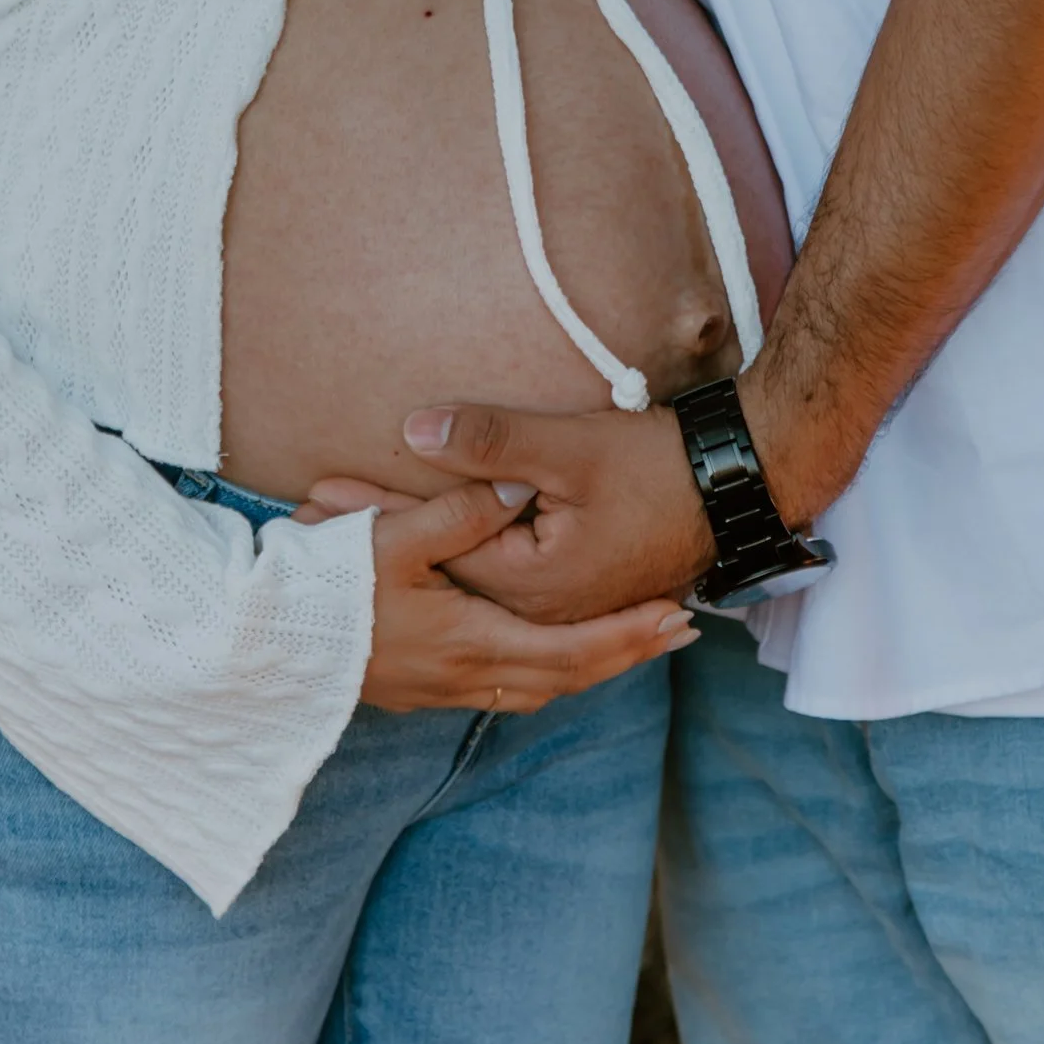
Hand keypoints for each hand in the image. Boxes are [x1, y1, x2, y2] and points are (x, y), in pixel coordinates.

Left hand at [347, 403, 718, 625]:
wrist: (734, 486)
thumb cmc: (656, 467)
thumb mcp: (567, 447)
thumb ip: (490, 443)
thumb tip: (412, 429)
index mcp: (530, 586)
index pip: (432, 549)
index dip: (373, 517)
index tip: (316, 496)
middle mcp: (540, 613)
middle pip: (442, 580)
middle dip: (376, 548)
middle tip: (309, 521)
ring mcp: (561, 612)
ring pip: (468, 592)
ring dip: (410, 562)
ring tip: (350, 551)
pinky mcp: (578, 598)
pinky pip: (502, 601)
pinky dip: (457, 578)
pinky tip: (438, 570)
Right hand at [355, 476, 699, 712]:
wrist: (261, 647)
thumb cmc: (324, 590)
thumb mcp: (392, 539)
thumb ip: (460, 513)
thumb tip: (514, 491)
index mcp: (470, 644)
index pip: (573, 652)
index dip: (628, 637)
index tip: (678, 618)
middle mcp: (464, 677)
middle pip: (566, 678)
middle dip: (624, 655)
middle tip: (676, 632)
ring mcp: (440, 690)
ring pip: (536, 689)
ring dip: (586, 667)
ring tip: (626, 641)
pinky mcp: (420, 688)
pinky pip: (506, 689)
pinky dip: (546, 671)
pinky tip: (548, 652)